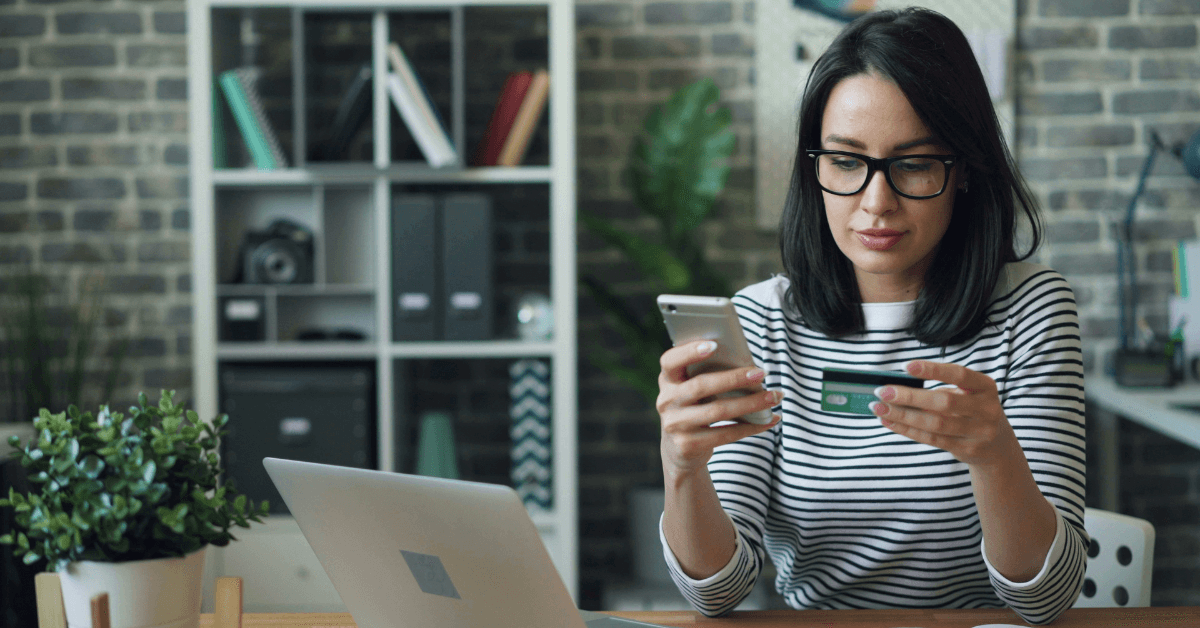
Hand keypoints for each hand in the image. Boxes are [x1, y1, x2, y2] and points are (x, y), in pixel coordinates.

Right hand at [657, 340, 780, 475]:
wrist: (679, 450)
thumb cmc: (695, 408)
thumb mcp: (692, 390)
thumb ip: (707, 375)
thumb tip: (748, 366)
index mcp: (667, 380)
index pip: (670, 361)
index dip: (689, 352)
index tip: (714, 345)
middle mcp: (666, 401)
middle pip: (701, 386)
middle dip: (734, 378)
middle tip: (761, 374)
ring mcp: (674, 425)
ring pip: (718, 411)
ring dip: (751, 403)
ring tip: (774, 397)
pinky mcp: (687, 445)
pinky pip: (725, 434)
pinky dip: (752, 427)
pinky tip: (769, 420)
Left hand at [870, 360, 1018, 466]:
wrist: (997, 447)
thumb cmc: (972, 410)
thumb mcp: (967, 395)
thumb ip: (941, 389)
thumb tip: (898, 387)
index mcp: (986, 387)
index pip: (959, 375)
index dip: (933, 370)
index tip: (905, 366)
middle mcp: (986, 409)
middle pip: (944, 402)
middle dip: (909, 396)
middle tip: (882, 391)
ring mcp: (979, 432)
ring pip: (935, 424)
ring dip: (903, 415)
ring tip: (878, 407)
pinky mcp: (967, 450)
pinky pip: (931, 439)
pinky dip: (907, 429)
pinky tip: (889, 421)